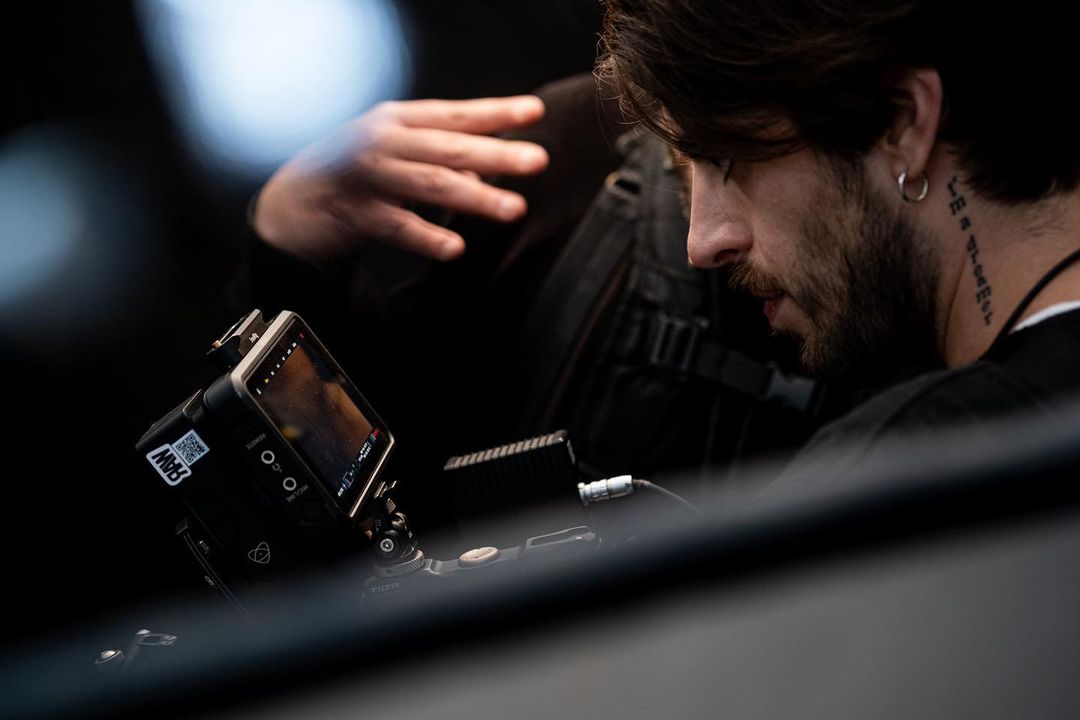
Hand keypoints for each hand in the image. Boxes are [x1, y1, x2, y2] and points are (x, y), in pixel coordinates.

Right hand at [253, 96, 548, 261]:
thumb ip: (441, 157)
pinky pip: (396, 226)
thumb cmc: (356, 175)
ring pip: (429, 185)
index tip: (535, 112)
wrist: (290, 203)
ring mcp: (367, 176)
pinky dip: (426, 237)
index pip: (455, 114)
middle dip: (496, 153)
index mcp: (397, 120)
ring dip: (475, 196)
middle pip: (448, 147)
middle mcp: (382, 141)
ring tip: (513, 208)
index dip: (495, 112)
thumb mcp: (397, 154)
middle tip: (538, 160)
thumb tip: (491, 165)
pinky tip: (455, 247)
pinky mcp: (353, 214)